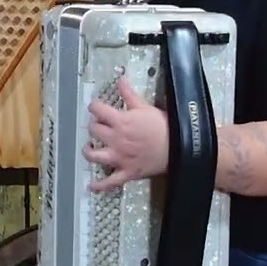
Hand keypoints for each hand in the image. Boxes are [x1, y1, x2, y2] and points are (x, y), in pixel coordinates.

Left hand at [83, 75, 168, 190]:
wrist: (178, 147)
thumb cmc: (163, 127)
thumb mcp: (145, 106)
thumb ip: (129, 94)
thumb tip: (120, 79)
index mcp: (119, 121)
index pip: (97, 110)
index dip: (94, 107)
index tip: (95, 107)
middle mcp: (115, 139)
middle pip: (94, 130)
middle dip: (94, 125)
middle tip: (98, 125)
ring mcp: (119, 157)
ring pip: (94, 156)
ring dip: (88, 151)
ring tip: (89, 148)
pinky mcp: (126, 172)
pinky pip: (110, 182)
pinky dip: (100, 185)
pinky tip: (92, 186)